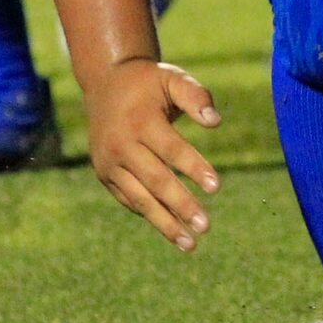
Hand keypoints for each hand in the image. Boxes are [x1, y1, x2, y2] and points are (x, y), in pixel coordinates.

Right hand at [84, 57, 221, 250]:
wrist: (104, 84)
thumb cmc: (148, 83)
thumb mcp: (172, 78)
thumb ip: (196, 96)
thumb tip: (216, 121)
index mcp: (139, 121)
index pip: (171, 149)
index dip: (194, 167)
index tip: (217, 187)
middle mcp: (121, 145)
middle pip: (156, 180)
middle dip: (181, 205)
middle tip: (206, 226)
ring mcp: (110, 164)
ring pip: (140, 199)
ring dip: (166, 223)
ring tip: (191, 244)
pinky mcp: (105, 175)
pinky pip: (130, 200)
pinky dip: (151, 215)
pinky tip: (174, 231)